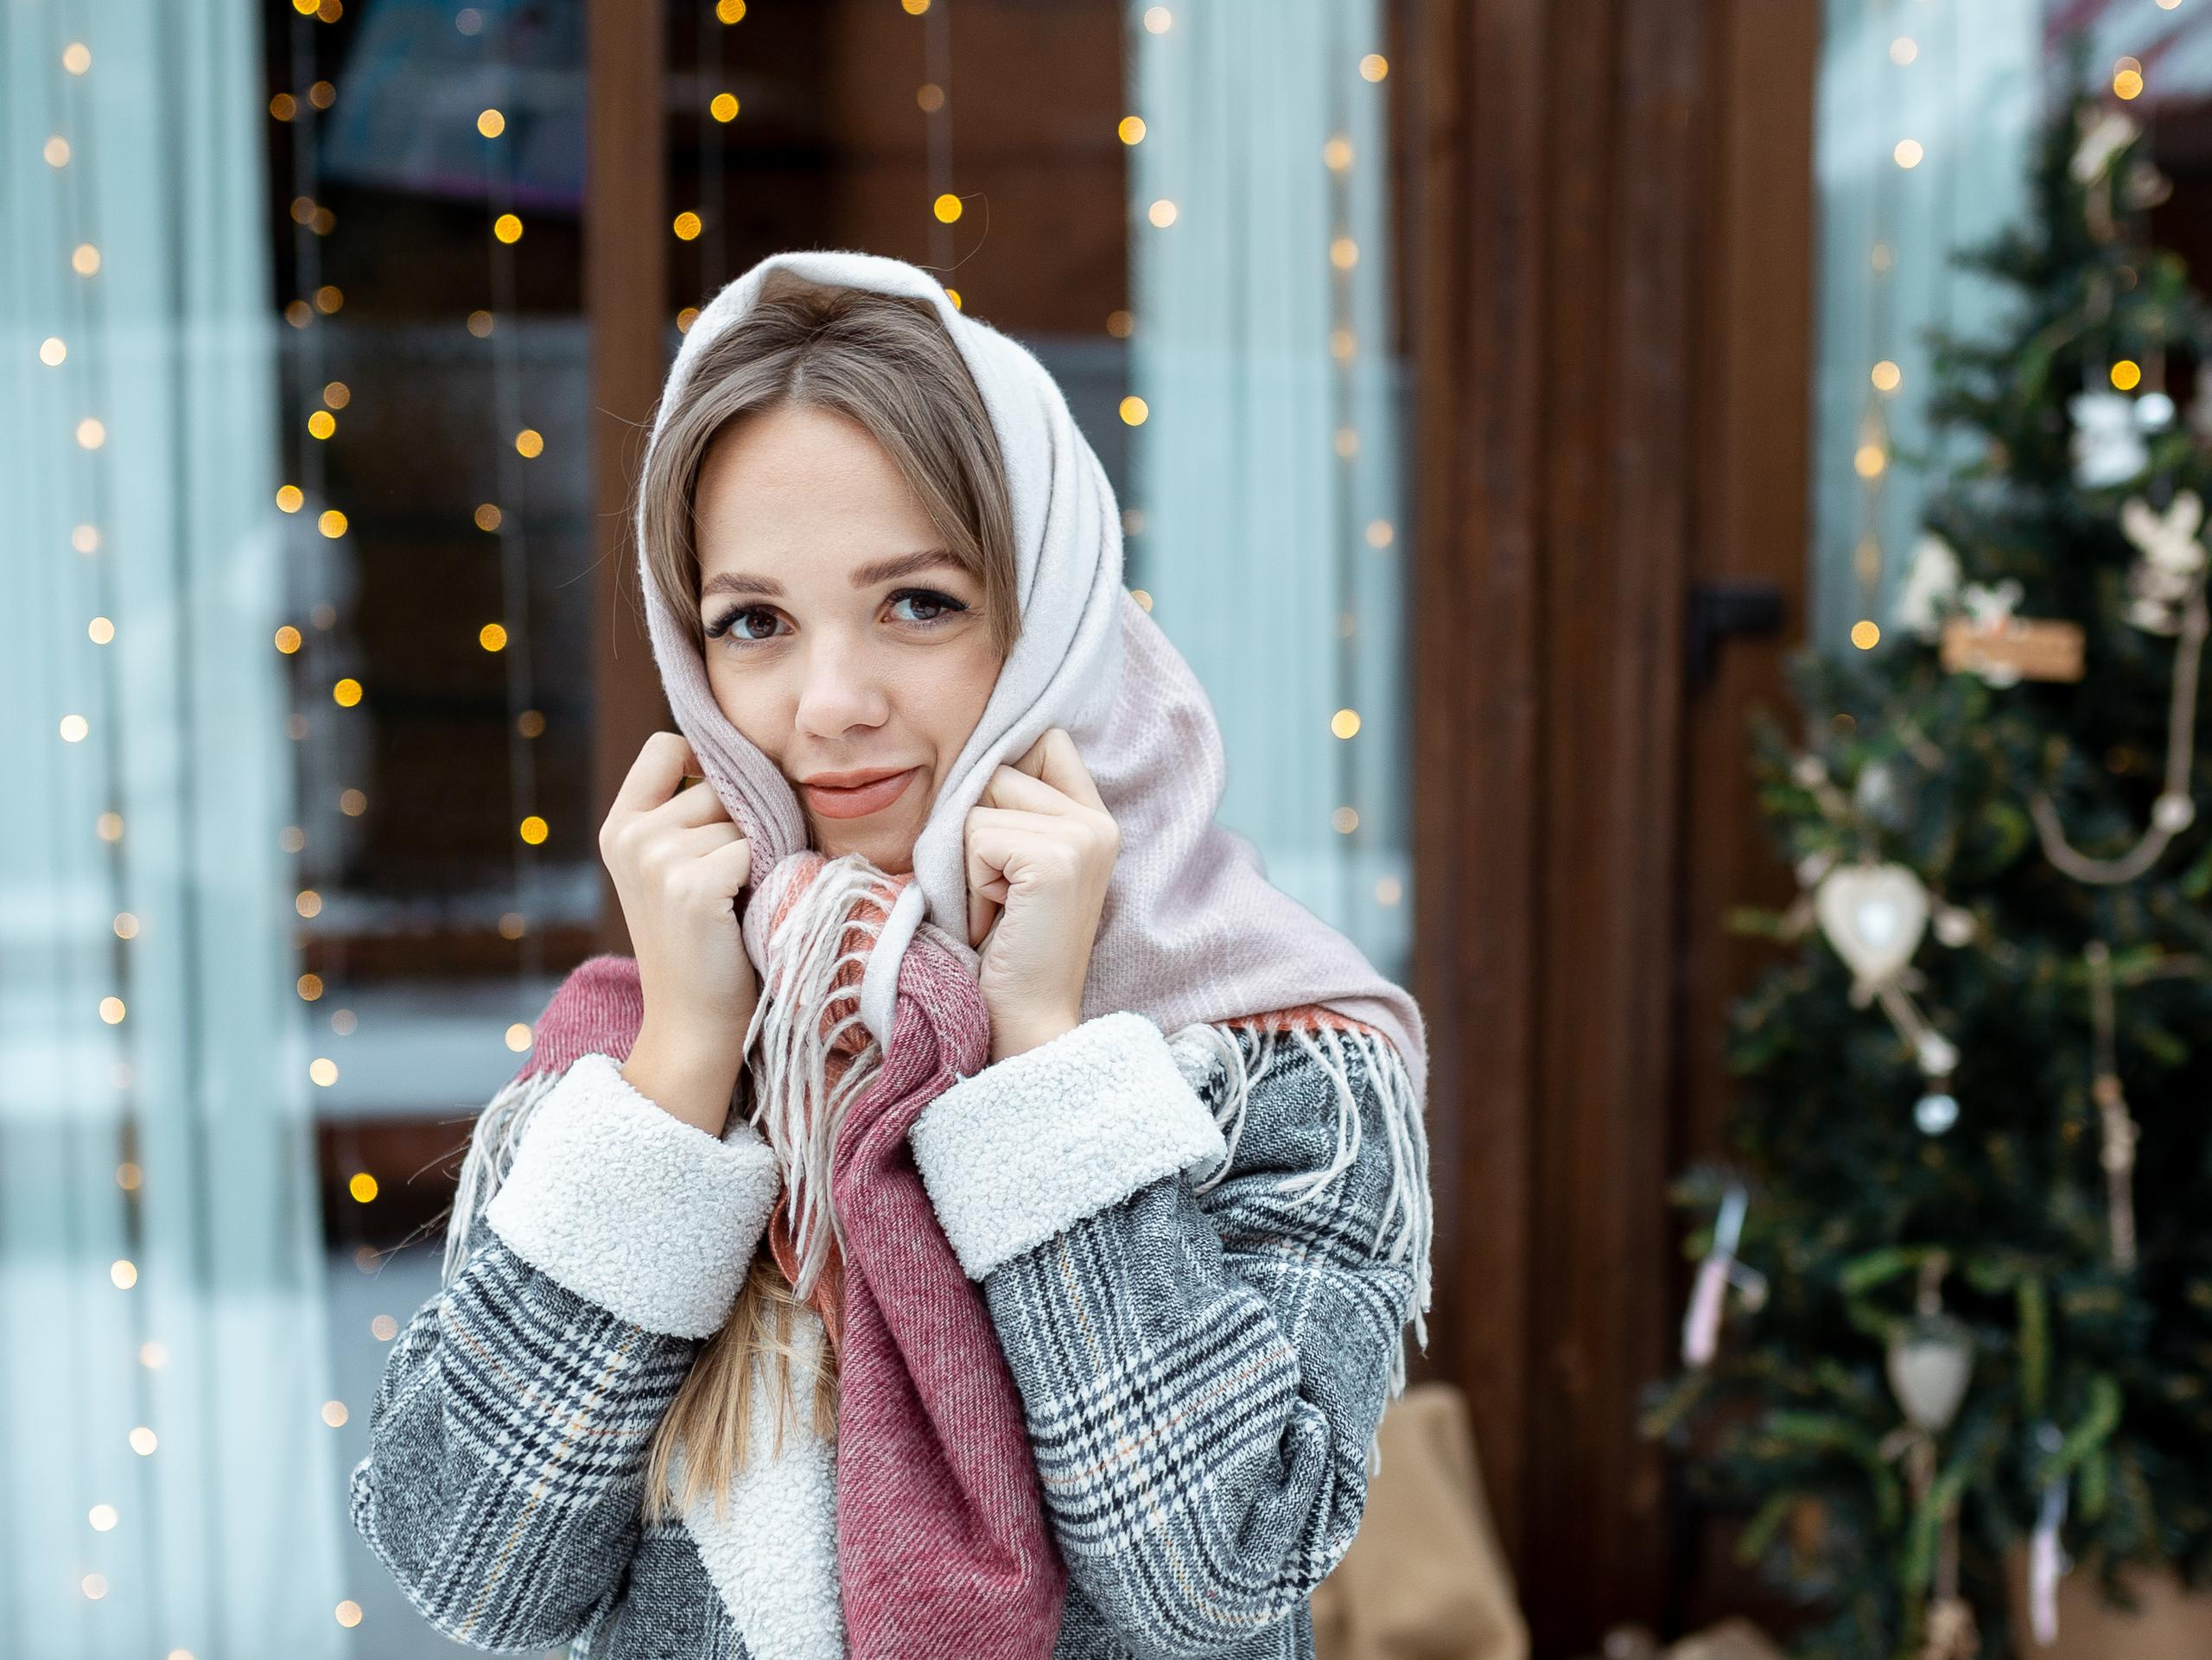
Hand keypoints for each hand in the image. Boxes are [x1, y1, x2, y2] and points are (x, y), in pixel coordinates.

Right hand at [599, 733, 755, 1134]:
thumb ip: (691, 813)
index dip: (706, 764)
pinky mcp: (691, 885)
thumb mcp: (678, 867)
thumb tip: (750, 757)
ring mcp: (656, 858)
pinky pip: (756, 848)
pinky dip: (767, 875)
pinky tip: (746, 910)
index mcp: (620, 826)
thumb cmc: (705, 942)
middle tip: (737, 878)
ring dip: (758, 851)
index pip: (666, 745)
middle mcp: (630, 835)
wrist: (695, 1023)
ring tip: (740, 899)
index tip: (725, 808)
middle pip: (717, 781)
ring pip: (742, 817)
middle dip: (741, 820)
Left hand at [963, 728, 1119, 1061]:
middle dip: (979, 827)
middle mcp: (1099, 821)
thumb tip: (973, 757)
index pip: (1046, 742)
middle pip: (1002, 767)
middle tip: (999, 891)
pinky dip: (970, 879)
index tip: (1002, 844)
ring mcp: (1082, 838)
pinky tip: (995, 917)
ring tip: (997, 904)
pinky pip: (976, 834)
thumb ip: (1016, 809)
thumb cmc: (1009, 947)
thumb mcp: (1019, 866)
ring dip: (970, 857)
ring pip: (982, 799)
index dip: (1006, 780)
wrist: (1028, 1021)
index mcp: (1097, 819)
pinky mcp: (1055, 860)